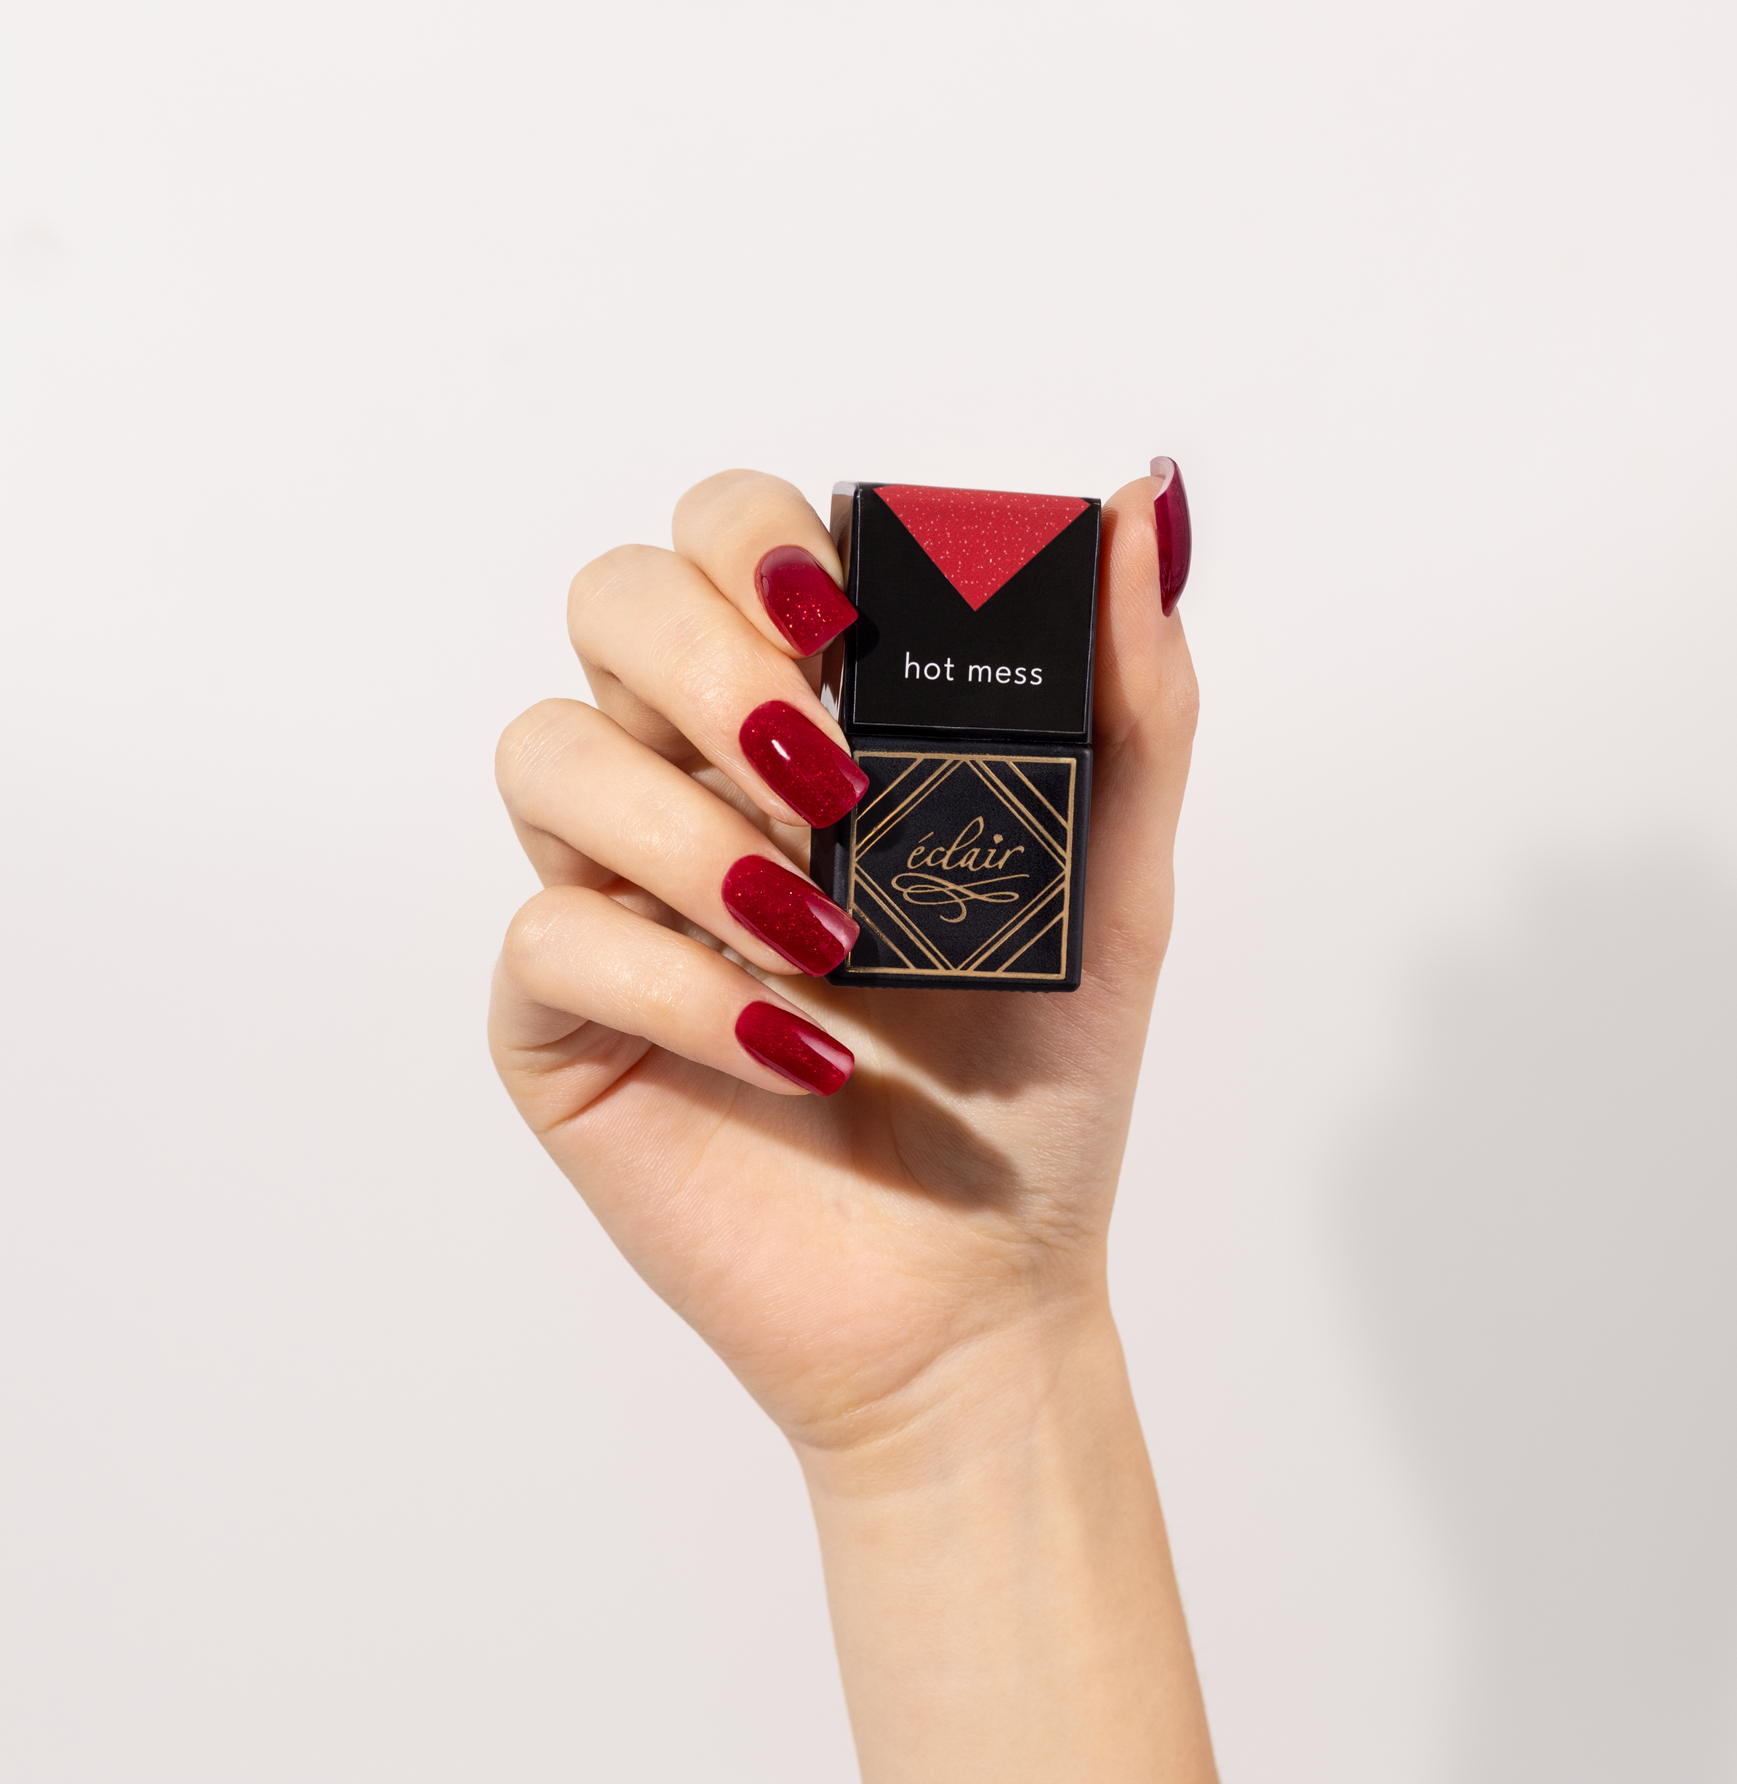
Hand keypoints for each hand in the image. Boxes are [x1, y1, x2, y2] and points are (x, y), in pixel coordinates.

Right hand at [489, 466, 1197, 1459]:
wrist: (975, 1286)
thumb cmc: (1035, 1081)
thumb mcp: (1115, 881)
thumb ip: (1129, 695)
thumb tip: (1142, 497)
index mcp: (806, 718)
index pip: (725, 538)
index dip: (756, 535)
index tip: (841, 615)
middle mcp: (692, 779)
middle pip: (609, 603)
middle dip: (703, 656)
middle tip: (826, 774)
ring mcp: (614, 894)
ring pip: (547, 755)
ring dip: (688, 829)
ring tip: (826, 935)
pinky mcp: (562, 1018)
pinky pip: (551, 936)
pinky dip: (683, 986)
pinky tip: (799, 1052)